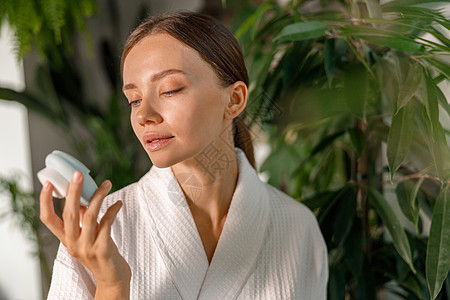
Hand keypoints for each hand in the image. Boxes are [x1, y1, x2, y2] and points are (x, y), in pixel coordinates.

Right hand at [40, 171, 130, 298]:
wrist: (112, 277)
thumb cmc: (100, 252)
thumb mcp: (86, 236)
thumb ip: (81, 219)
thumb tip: (82, 197)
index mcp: (66, 239)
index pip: (48, 220)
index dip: (45, 202)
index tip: (47, 184)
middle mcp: (73, 244)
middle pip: (68, 213)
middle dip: (73, 192)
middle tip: (77, 175)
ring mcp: (87, 247)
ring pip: (89, 216)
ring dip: (98, 197)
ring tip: (107, 184)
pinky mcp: (103, 249)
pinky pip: (107, 223)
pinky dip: (112, 210)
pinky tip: (118, 203)